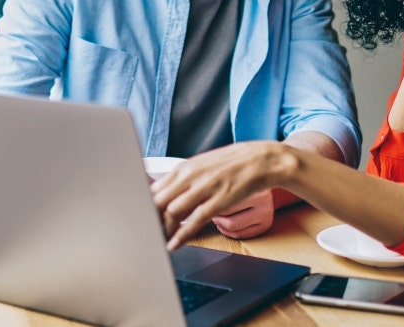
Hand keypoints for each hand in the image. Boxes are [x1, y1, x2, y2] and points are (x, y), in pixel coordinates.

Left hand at [151, 142, 282, 249]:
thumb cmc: (232, 163)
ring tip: (160, 240)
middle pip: (159, 200)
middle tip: (147, 232)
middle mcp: (191, 175)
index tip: (141, 218)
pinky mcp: (219, 200)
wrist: (262, 160)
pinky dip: (182, 235)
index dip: (145, 206)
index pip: (155, 188)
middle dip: (151, 219)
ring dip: (164, 228)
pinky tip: (175, 244)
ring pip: (173, 210)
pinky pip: (195, 220)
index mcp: (185, 167)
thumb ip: (184, 178)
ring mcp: (205, 187)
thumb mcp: (203, 165)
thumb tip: (167, 191)